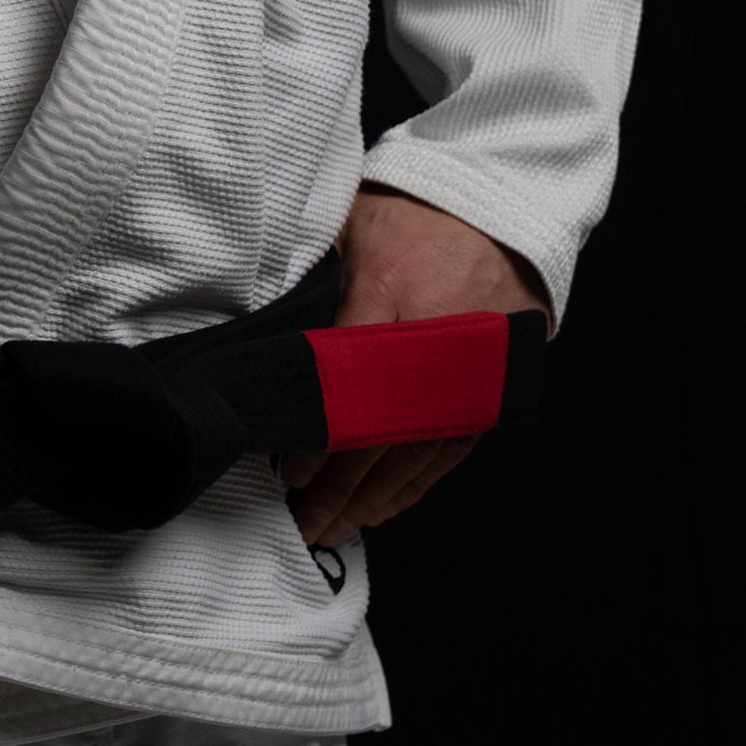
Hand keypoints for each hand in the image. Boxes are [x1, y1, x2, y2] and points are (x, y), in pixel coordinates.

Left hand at [280, 183, 549, 548]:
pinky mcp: (487, 389)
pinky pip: (447, 450)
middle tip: (301, 522)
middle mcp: (436, 336)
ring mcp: (468, 369)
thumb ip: (309, 271)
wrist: (496, 215)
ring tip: (330, 530)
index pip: (350, 377)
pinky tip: (379, 510)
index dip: (320, 432)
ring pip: (417, 451)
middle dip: (340, 484)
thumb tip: (249, 319)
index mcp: (391, 287)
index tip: (290, 470)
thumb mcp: (351, 225)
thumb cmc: (409, 219)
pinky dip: (411, 485)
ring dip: (371, 497)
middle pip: (384, 429)